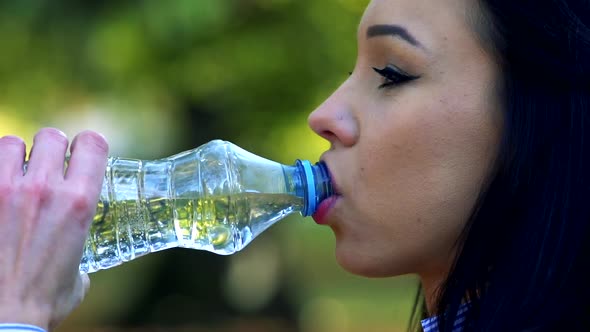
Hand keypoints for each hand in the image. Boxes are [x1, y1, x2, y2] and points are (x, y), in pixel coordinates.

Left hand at [0, 128, 108, 329]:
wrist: (3, 320)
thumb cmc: (44, 302)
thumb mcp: (78, 271)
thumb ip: (77, 247)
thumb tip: (73, 252)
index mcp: (80, 202)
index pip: (92, 143)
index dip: (88, 145)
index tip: (82, 155)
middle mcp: (45, 189)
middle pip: (51, 135)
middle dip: (51, 149)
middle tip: (47, 168)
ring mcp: (5, 191)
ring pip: (11, 142)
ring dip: (15, 156)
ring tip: (14, 176)